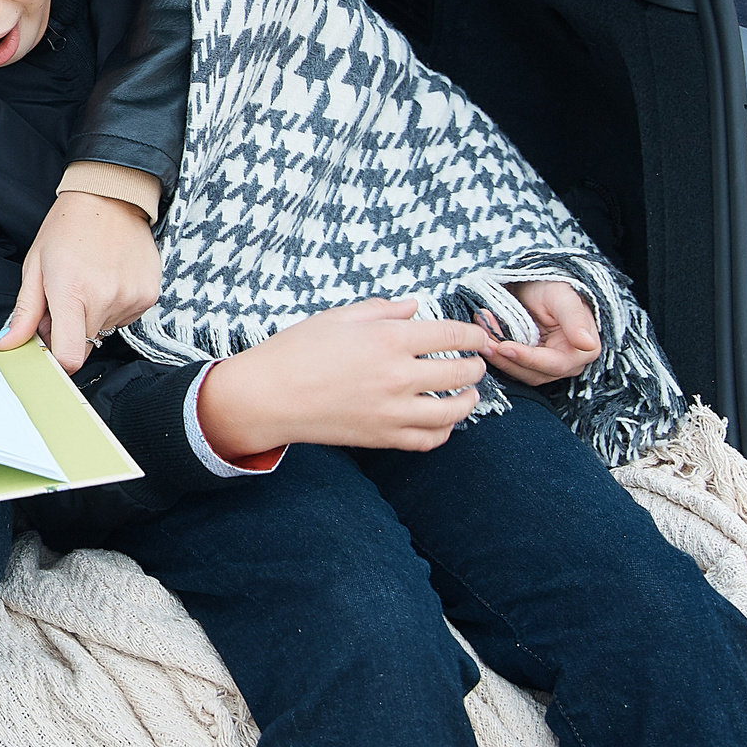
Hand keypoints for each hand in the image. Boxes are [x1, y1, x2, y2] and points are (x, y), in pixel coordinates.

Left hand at [0, 190, 159, 371]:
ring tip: (89, 281)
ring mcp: (131, 298)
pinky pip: (126, 317)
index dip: (58, 360)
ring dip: (93, 316)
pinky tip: (109, 278)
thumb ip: (25, 312)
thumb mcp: (36, 267)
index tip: (51, 346)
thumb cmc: (67, 228)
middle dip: (70, 330)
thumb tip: (7, 344)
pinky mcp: (149, 295)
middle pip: (85, 344)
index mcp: (72, 292)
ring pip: (105, 330)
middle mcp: (106, 299)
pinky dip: (114, 306)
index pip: (69, 356)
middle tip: (65, 298)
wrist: (110, 197)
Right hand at [195, 298, 495, 456]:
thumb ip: (381, 310)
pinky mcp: (383, 436)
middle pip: (461, 372)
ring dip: (469, 400)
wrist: (266, 396)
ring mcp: (393, 410)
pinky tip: (442, 421)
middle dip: (476, 366)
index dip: (474, 334)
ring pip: (454, 411)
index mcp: (388, 339)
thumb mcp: (337, 317)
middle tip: (475, 362)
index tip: (479, 336)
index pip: (452, 335)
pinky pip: (429, 439)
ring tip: (468, 394)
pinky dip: (444, 431)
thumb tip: (413, 307)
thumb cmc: (295, 351)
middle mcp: (398, 375)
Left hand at [483, 279, 601, 385]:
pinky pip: (508, 364)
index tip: (503, 347)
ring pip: (517, 371)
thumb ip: (575, 320)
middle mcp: (567, 364)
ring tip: (481, 330)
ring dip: (496, 355)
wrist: (539, 282)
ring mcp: (545, 365)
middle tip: (482, 338)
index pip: (553, 365)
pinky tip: (484, 332)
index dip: (527, 358)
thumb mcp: (564, 298)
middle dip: (505, 357)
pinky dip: (494, 352)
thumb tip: (588, 344)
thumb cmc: (555, 287)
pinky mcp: (527, 362)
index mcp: (583, 351)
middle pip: (532, 373)